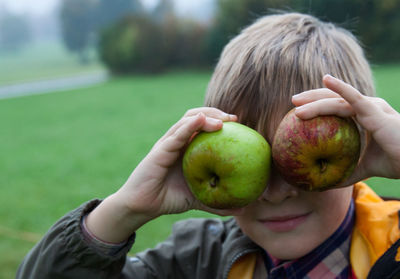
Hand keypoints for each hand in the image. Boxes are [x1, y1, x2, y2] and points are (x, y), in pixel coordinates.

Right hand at [116, 107, 240, 217]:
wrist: (143, 206)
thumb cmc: (169, 198)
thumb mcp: (198, 198)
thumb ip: (217, 201)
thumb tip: (243, 208)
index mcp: (187, 148)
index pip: (204, 126)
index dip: (221, 120)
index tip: (239, 124)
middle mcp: (178, 141)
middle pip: (197, 116)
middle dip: (216, 113)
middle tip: (234, 119)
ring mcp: (168, 143)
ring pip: (187, 120)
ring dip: (206, 116)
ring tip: (222, 120)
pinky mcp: (160, 150)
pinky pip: (176, 134)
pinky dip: (189, 125)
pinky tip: (201, 120)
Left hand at [292, 75, 399, 185]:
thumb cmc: (396, 161)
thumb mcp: (365, 167)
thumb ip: (348, 172)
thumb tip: (327, 185)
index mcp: (364, 117)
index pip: (336, 108)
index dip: (317, 107)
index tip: (298, 111)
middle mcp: (366, 108)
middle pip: (332, 100)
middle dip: (311, 99)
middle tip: (293, 102)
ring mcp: (371, 107)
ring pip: (337, 101)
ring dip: (315, 101)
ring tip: (296, 103)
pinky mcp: (376, 111)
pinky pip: (354, 98)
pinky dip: (340, 88)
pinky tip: (326, 79)